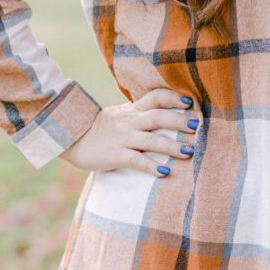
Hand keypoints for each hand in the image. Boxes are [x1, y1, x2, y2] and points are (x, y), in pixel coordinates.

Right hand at [58, 86, 202, 174]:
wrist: (72, 138)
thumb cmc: (101, 129)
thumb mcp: (121, 115)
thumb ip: (140, 114)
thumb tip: (164, 114)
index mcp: (132, 110)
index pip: (155, 97)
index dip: (173, 98)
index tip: (190, 102)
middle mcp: (130, 121)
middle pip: (157, 116)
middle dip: (178, 121)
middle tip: (197, 126)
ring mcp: (123, 138)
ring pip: (151, 139)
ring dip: (172, 146)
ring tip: (189, 152)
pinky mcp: (115, 155)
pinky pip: (136, 160)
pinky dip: (151, 166)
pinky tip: (165, 172)